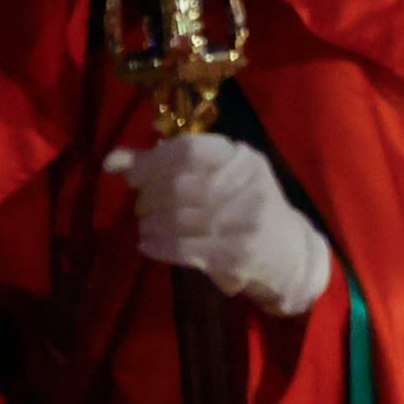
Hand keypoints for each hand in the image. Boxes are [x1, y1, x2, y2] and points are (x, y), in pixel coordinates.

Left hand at [105, 133, 334, 315]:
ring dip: (150, 224)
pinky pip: (183, 247)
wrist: (291, 253)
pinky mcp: (237, 254)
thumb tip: (112, 162)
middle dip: (149, 199)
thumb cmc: (246, 208)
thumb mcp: (220, 177)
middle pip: (178, 186)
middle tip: (141, 209)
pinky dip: (157, 246)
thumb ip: (167, 164)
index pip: (189, 150)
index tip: (133, 178)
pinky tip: (148, 245)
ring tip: (145, 227)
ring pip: (177, 218)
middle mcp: (248, 185)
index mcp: (244, 159)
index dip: (152, 162)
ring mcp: (244, 220)